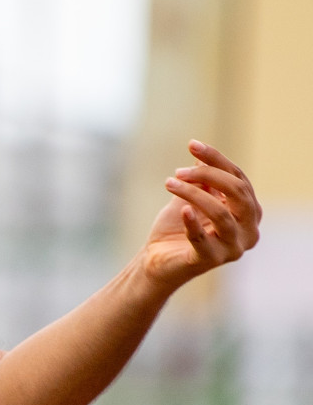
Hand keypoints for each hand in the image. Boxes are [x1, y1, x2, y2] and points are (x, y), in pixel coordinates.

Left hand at [138, 140, 260, 290]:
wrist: (156, 259)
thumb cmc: (176, 227)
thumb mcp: (190, 197)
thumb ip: (200, 179)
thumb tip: (199, 153)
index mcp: (249, 212)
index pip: (239, 179)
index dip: (216, 160)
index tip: (192, 144)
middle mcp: (249, 230)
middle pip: (238, 193)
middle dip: (208, 175)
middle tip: (178, 171)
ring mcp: (233, 248)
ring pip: (221, 213)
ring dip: (193, 194)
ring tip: (169, 183)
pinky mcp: (211, 260)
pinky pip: (203, 240)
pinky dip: (193, 224)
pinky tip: (182, 210)